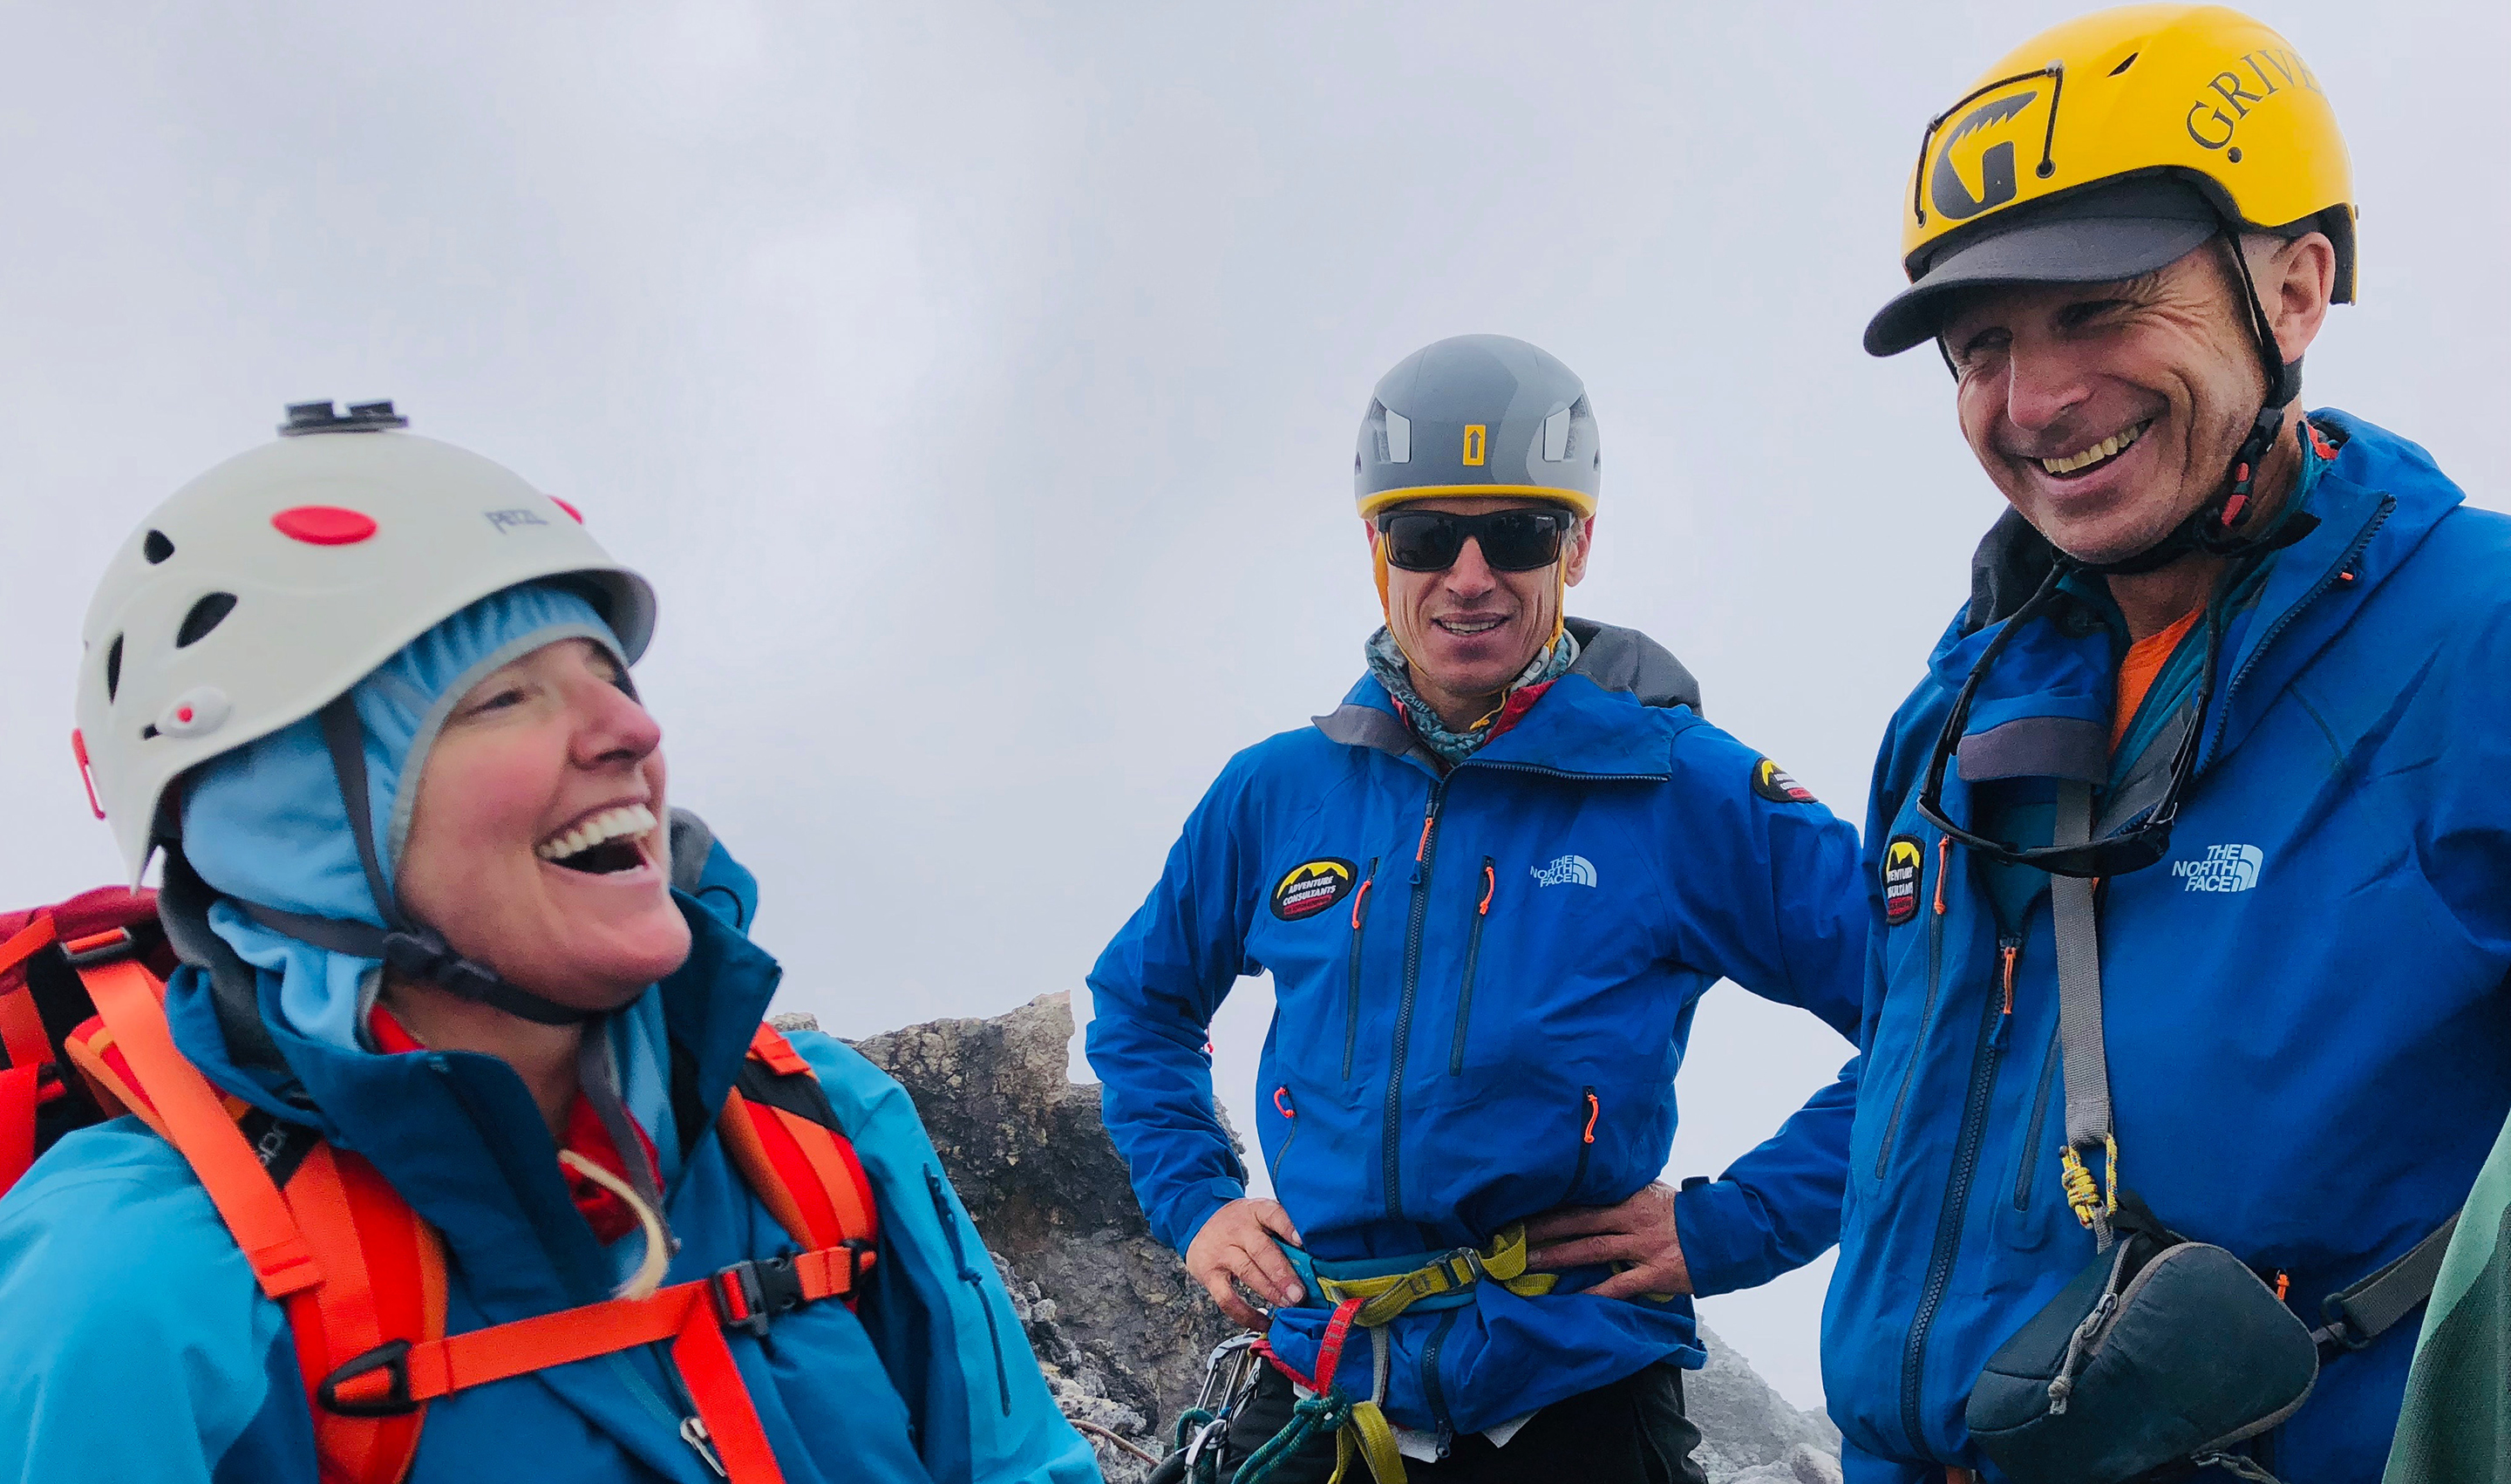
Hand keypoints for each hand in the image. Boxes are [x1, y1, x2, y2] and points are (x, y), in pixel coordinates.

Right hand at [1185, 1198, 1306, 1327]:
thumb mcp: (1260, 1215)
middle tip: (1300, 1293)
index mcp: (1256, 1211)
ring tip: (1288, 1305)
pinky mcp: (1209, 1274)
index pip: (1272, 1214)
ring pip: (1246, 1272)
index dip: (1288, 1227)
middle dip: (1283, 1274)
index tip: (1303, 1242)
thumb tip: (1317, 1259)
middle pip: (1261, 1250)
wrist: (1200, 1219)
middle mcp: (1238, 1229)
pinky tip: (1263, 1323)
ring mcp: (1221, 1252)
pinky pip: (1227, 1298)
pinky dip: (1246, 1315)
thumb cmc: (1242, 1222)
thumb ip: (1283, 1231)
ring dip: (1270, 1292)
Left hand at [1522, 1181, 1692, 1301]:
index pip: (1581, 1201)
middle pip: (1577, 1223)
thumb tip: (1597, 1188)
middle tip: (1510, 1238)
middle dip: (1542, 1230)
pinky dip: (1595, 1293)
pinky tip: (1573, 1300)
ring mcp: (1642, 1247)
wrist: (1727, 1233)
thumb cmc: (1688, 1212)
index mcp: (1628, 1198)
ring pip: (1591, 1250)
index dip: (1549, 1207)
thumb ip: (1626, 1192)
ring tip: (1528, 1263)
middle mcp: (1631, 1220)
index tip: (1520, 1211)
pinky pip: (1619, 1284)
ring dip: (1557, 1257)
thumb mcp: (1655, 1192)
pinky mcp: (1655, 1273)